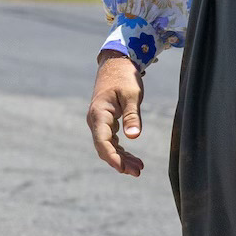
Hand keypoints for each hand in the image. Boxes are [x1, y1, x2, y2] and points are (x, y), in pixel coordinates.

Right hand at [87, 50, 145, 176]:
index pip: (102, 141)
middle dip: (120, 161)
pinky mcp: (106, 123)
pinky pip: (112, 141)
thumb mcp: (132, 94)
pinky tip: (133, 159)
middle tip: (138, 172)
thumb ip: (132, 116)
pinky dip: (121, 150)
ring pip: (109, 146)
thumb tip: (133, 137)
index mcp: (99, 113)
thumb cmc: (124, 77)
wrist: (116, 64)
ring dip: (122, 158)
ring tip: (139, 169)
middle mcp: (96, 121)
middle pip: (105, 147)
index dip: (112, 157)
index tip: (122, 168)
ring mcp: (100, 123)